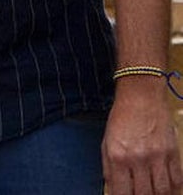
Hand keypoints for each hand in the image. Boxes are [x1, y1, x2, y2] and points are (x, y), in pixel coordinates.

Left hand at [102, 77, 182, 194]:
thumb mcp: (107, 141)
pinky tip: (168, 189)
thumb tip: (113, 187)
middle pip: (144, 194)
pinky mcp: (172, 152)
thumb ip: (109, 166)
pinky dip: (174, 188)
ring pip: (162, 191)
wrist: (141, 97)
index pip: (122, 191)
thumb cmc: (121, 118)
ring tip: (154, 194)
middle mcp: (138, 159)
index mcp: (118, 156)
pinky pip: (177, 179)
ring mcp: (157, 156)